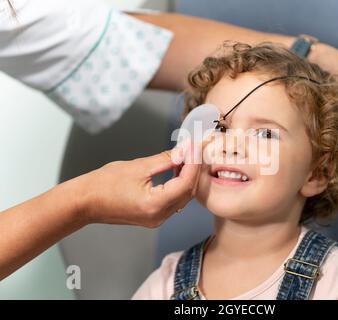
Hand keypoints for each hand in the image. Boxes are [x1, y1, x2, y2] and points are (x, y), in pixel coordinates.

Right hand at [72, 142, 200, 227]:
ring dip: (187, 177)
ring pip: (183, 197)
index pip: (186, 182)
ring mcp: (157, 219)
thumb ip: (165, 159)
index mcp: (155, 205)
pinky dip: (178, 185)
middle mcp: (159, 216)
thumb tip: (184, 151)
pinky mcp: (153, 216)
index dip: (193, 162)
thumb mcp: (138, 166)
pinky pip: (173, 201)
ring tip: (188, 156)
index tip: (196, 146)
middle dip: (194, 169)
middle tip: (195, 149)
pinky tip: (178, 169)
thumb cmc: (103, 184)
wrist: (84, 202)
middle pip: (188, 192)